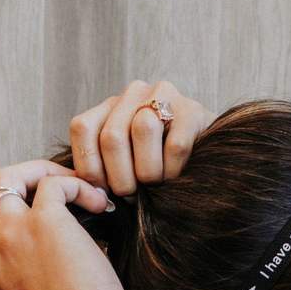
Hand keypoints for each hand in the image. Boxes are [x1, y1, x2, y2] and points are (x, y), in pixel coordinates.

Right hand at [0, 160, 133, 289]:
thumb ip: (38, 281)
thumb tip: (70, 255)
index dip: (19, 214)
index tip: (56, 220)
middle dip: (24, 184)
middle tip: (65, 194)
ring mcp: (13, 234)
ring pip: (8, 176)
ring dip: (46, 174)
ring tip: (82, 189)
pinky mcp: (44, 221)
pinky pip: (53, 183)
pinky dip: (79, 186)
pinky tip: (101, 205)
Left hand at [69, 79, 215, 197]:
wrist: (207, 159)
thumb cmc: (158, 168)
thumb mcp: (124, 167)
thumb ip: (101, 174)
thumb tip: (88, 193)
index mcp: (110, 107)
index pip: (83, 129)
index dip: (90, 167)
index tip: (104, 193)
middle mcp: (134, 93)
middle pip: (113, 136)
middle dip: (121, 178)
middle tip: (133, 196)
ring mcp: (165, 95)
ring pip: (143, 130)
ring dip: (148, 172)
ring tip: (156, 186)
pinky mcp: (193, 110)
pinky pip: (176, 145)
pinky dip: (173, 171)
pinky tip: (176, 178)